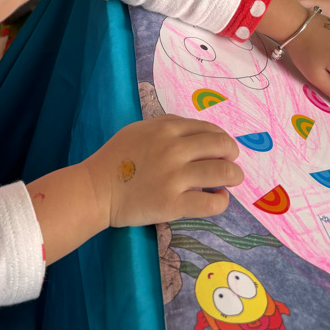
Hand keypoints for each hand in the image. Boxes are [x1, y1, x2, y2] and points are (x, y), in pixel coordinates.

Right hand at [86, 115, 243, 227]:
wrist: (96, 189)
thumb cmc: (114, 158)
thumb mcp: (138, 130)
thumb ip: (166, 126)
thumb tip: (194, 131)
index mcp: (166, 129)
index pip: (208, 129)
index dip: (222, 138)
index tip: (224, 148)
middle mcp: (174, 149)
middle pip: (221, 146)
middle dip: (232, 154)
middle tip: (232, 163)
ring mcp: (175, 177)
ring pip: (223, 173)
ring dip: (233, 176)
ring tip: (232, 182)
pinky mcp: (173, 204)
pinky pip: (210, 203)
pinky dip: (220, 201)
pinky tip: (218, 199)